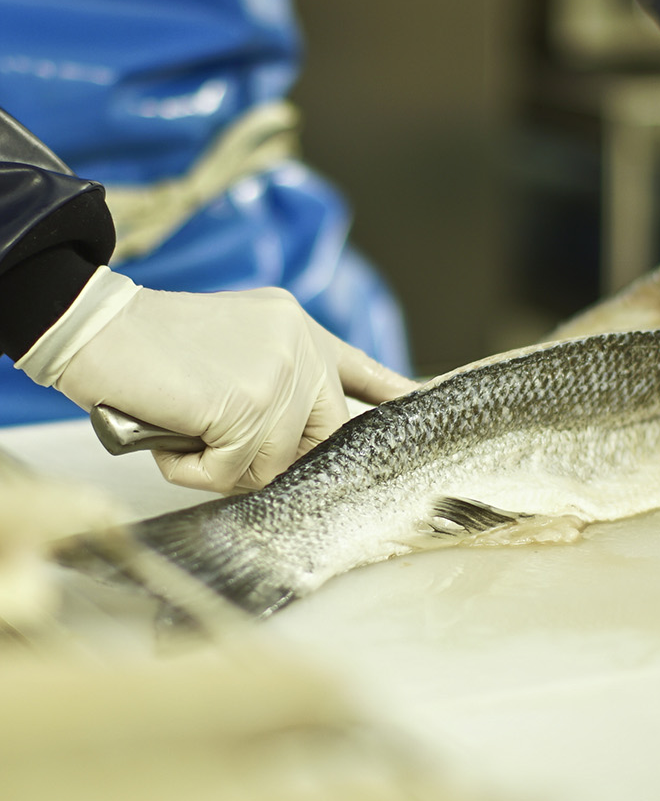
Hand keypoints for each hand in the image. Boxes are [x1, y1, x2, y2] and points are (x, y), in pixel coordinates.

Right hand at [18, 272, 415, 491]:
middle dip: (269, 458)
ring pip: (273, 467)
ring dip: (220, 466)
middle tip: (214, 435)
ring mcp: (280, 373)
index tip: (422, 404)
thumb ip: (271, 386)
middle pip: (321, 439)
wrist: (95, 328)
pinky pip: (235, 473)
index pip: (358, 368)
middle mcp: (301, 345)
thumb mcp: (229, 354)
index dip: (391, 393)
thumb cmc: (150, 351)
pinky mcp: (251, 403)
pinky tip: (173, 433)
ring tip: (182, 425)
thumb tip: (291, 450)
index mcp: (297, 327)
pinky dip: (193, 469)